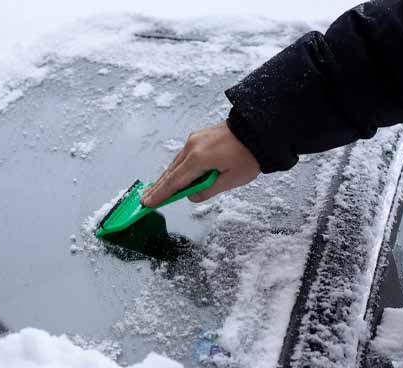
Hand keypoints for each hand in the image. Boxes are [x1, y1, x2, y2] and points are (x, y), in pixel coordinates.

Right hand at [141, 122, 260, 206]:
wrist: (258, 129)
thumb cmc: (249, 154)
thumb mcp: (231, 180)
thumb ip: (207, 190)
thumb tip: (191, 196)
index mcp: (199, 159)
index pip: (174, 182)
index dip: (160, 195)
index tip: (148, 203)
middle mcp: (192, 147)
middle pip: (170, 172)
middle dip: (157, 188)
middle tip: (144, 199)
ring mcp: (194, 140)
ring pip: (176, 164)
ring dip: (166, 178)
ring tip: (155, 191)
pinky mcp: (198, 137)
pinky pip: (183, 156)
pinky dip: (176, 168)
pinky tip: (172, 176)